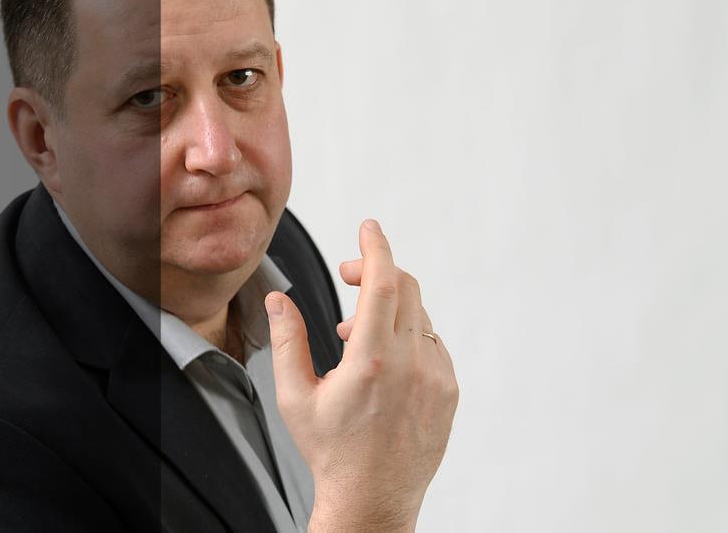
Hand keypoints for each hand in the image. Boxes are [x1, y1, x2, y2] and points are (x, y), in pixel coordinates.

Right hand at [265, 219, 458, 531]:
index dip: (375, 248)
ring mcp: (437, 378)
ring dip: (389, 310)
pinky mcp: (449, 392)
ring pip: (419, 317)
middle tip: (349, 276)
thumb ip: (287, 339)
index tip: (368, 227)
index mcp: (372, 360)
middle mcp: (412, 364)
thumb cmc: (331, 452)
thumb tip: (278, 299)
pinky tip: (383, 362)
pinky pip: (433, 344)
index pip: (383, 283)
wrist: (372, 499)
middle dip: (376, 272)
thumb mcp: (296, 396)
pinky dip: (409, 337)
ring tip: (354, 338)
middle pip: (406, 289)